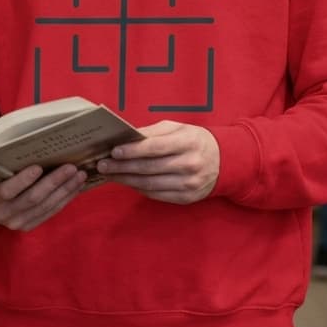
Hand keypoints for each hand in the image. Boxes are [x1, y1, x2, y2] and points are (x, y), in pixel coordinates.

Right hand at [0, 154, 86, 230]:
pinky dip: (66, 198)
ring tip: (79, 173)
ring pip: (46, 206)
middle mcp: (4, 215)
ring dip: (64, 190)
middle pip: (32, 198)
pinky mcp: (31, 223)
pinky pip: (52, 211)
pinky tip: (77, 185)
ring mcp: (19, 221)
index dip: (22, 181)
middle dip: (53, 182)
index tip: (36, 167)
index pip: (6, 192)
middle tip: (70, 166)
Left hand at [96, 121, 219, 203]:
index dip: (132, 150)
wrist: (224, 162)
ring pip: (150, 184)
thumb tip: (126, 137)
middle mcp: (190, 165)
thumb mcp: (178, 128)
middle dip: (122, 167)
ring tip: (109, 174)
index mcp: (188, 142)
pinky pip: (156, 195)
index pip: (155, 148)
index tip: (113, 151)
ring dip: (126, 180)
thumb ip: (153, 132)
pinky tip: (126, 182)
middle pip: (149, 168)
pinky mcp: (186, 198)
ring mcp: (189, 184)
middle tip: (102, 165)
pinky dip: (138, 189)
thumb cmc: (194, 140)